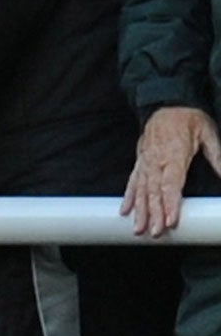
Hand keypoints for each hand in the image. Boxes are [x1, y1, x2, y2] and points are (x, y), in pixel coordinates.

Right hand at [122, 105, 220, 236]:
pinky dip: (128, 195)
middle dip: (153, 213)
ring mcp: (145, 160)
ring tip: (138, 229)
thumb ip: (217, 157)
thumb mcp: (209, 134)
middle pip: (153, 190)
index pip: (171, 183)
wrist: (167, 102)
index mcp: (174, 154)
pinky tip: (124, 210)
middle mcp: (156, 159)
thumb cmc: (189, 118)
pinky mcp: (140, 160)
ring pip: (141, 188)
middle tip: (154, 233)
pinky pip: (132, 179)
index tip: (170, 221)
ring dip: (139, 209)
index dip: (170, 203)